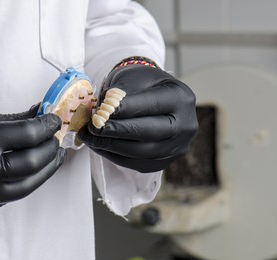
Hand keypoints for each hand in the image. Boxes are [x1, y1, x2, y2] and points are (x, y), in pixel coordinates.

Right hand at [0, 105, 64, 224]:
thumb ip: (7, 120)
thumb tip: (37, 115)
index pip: (26, 135)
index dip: (46, 126)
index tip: (54, 122)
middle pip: (32, 164)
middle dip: (50, 150)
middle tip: (56, 141)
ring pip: (25, 188)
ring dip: (44, 172)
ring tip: (52, 159)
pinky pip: (5, 199)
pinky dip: (21, 184)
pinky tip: (27, 173)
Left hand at [79, 64, 197, 172]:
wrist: (151, 96)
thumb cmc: (140, 85)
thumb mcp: (132, 77)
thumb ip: (120, 93)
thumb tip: (102, 112)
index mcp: (181, 97)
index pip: (151, 105)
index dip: (124, 110)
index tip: (100, 111)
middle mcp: (186, 124)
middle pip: (149, 133)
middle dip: (117, 131)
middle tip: (93, 127)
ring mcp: (177, 146)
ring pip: (142, 152)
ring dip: (112, 146)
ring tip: (90, 137)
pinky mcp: (164, 161)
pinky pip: (137, 164)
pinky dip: (115, 156)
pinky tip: (99, 146)